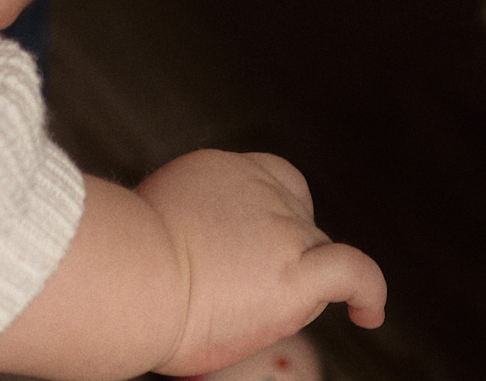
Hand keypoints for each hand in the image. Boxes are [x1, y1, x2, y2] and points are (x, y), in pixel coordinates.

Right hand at [137, 150, 386, 376]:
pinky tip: (369, 312)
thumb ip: (182, 227)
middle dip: (278, 257)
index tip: (255, 247)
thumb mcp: (145, 223)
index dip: (271, 217)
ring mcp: (282, 227)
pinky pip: (354, 272)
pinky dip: (368, 289)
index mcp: (217, 170)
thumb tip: (181, 258)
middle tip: (236, 294)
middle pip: (296, 223)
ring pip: (314, 256)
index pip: (270, 185)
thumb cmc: (117, 270)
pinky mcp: (298, 271)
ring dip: (291, 287)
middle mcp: (258, 188)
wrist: (126, 280)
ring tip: (242, 315)